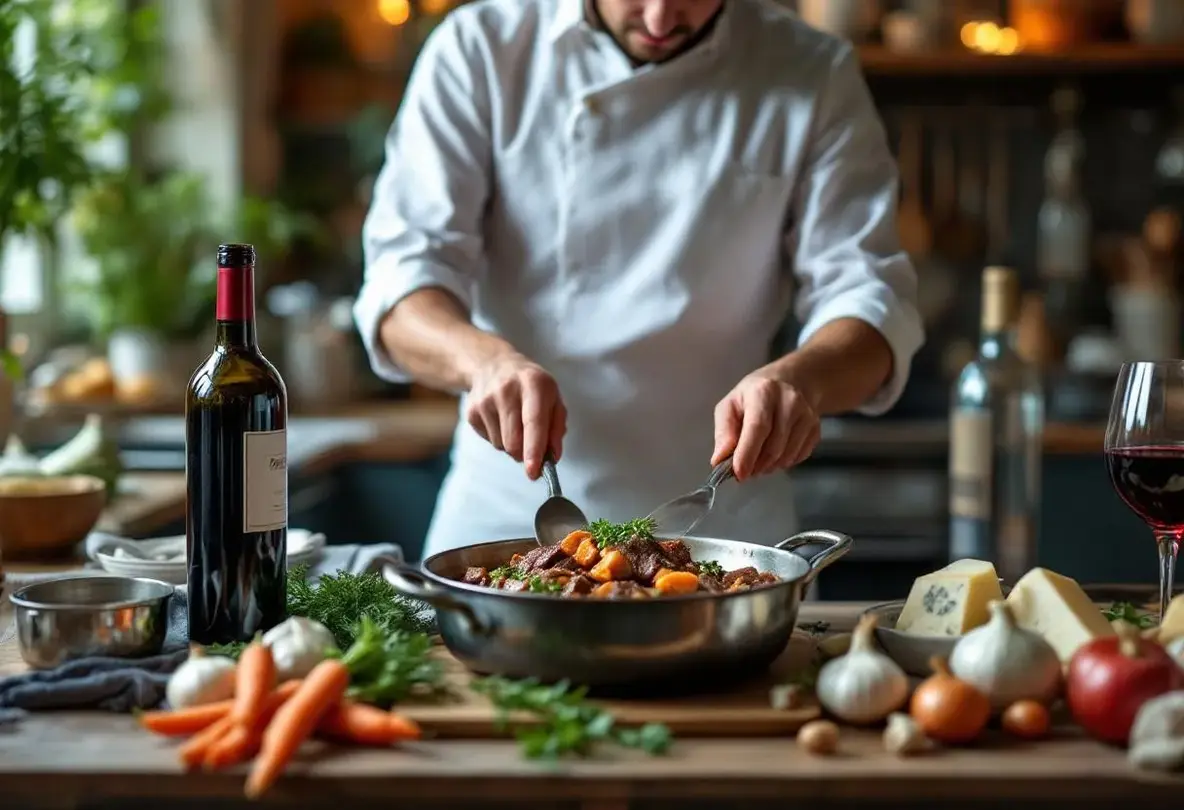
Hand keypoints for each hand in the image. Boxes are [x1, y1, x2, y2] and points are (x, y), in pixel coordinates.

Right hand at [466, 351, 565, 479]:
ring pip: (502, 446)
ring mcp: (485, 401)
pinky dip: (499, 438)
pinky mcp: (471, 411)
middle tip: (532, 446)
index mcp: (533, 384)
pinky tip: (500, 420)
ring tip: (515, 423)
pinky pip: (489, 441)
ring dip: (512, 445)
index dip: (534, 450)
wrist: (492, 365)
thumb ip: (556, 428)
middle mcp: (506, 390)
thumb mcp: (552, 397)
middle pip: (514, 442)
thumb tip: (553, 457)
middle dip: (525, 453)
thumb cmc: (530, 386)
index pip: (533, 422)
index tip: (534, 472)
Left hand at [711, 370, 820, 480]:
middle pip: (773, 446)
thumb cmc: (755, 395)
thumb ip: (724, 432)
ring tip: (758, 460)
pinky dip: (783, 463)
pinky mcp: (816, 429)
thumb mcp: (731, 405)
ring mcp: (807, 416)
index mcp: (763, 392)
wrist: (792, 382)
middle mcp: (790, 402)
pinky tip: (774, 453)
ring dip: (769, 466)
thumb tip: (719, 460)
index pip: (758, 427)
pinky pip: (798, 457)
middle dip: (756, 465)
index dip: (747, 454)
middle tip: (744, 469)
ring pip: (786, 456)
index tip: (738, 474)